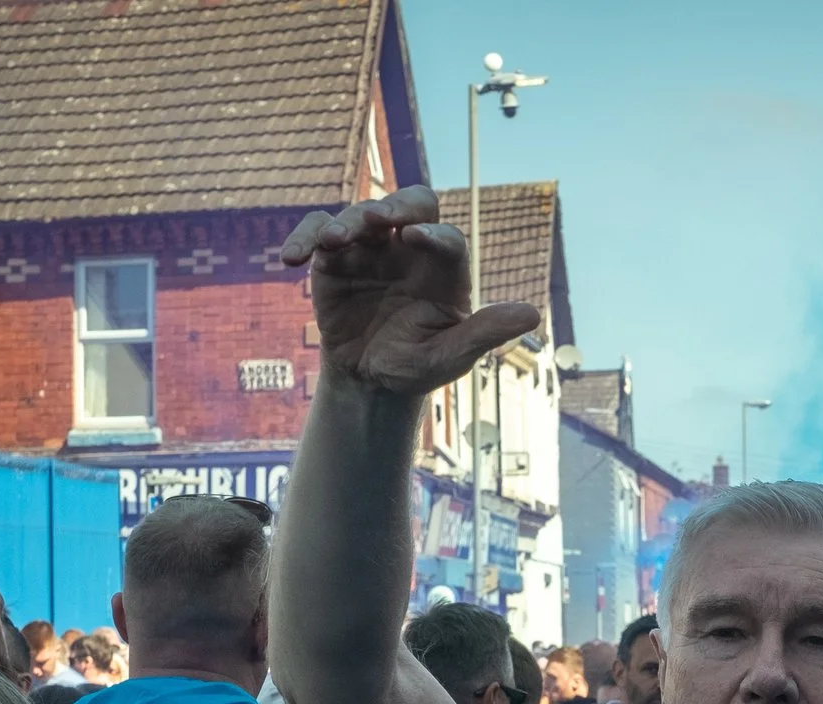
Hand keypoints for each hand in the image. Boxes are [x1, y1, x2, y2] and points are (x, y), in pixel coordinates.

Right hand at [280, 187, 539, 395]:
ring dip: (347, 224)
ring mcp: (371, 249)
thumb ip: (485, 332)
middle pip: (411, 204)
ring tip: (332, 243)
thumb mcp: (451, 356)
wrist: (370, 381)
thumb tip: (532, 315)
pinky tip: (291, 258)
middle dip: (398, 205)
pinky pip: (318, 233)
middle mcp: (410, 247)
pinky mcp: (333, 259)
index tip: (415, 237)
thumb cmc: (417, 365)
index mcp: (444, 266)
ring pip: (360, 216)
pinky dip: (304, 238)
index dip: (432, 233)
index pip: (444, 235)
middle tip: (382, 219)